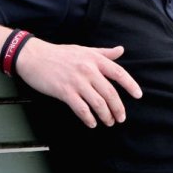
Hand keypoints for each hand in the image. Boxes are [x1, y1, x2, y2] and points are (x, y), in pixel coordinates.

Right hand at [15, 38, 141, 128]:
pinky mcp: (64, 92)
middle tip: (121, 118)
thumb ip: (104, 52)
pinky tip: (92, 123)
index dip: (131, 85)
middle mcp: (88, 70)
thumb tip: (121, 50)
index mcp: (95, 59)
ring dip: (105, 115)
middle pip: (110, 93)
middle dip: (118, 108)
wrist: (34, 56)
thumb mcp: (84, 49)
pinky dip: (89, 118)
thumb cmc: (60, 53)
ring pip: (98, 103)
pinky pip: (81, 109)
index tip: (138, 95)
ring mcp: (76, 81)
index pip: (119, 73)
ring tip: (109, 122)